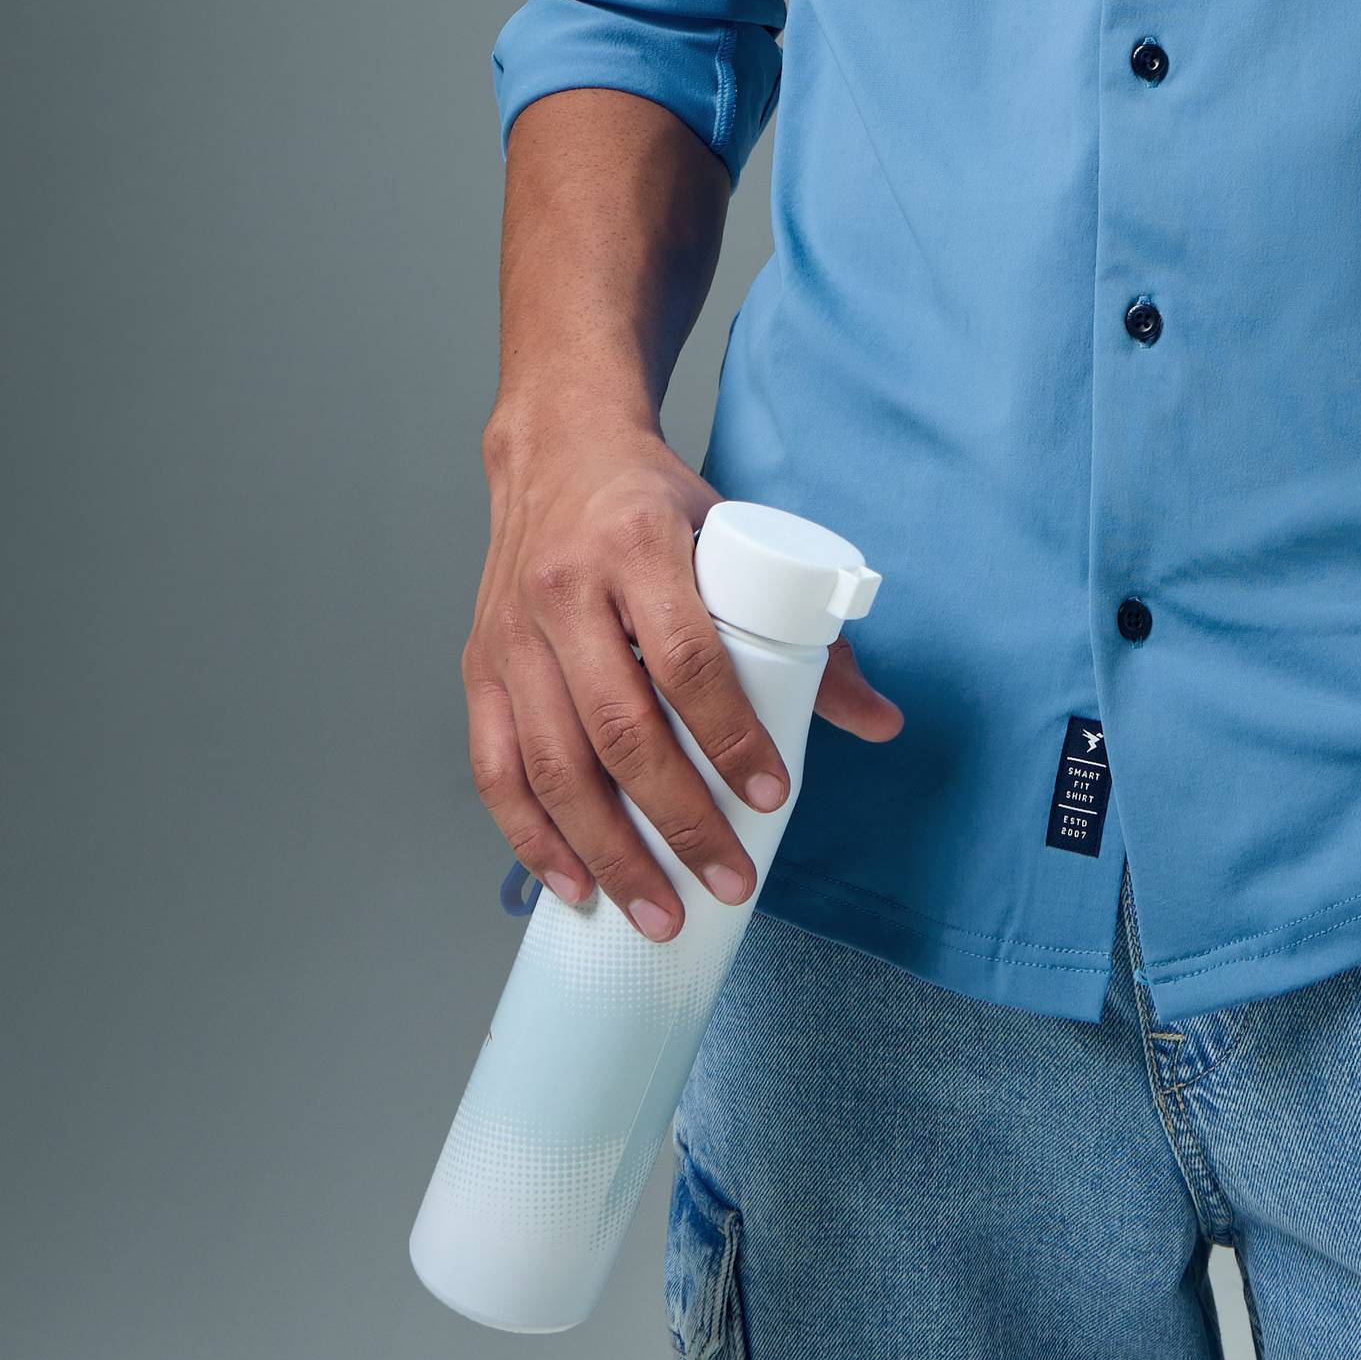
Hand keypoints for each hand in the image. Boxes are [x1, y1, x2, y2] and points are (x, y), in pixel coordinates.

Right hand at [463, 415, 903, 939]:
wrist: (556, 447)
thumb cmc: (652, 502)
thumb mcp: (735, 537)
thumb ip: (807, 632)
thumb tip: (880, 721)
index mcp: (638, 544)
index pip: (687, 658)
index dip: (730, 735)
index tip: (771, 796)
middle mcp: (565, 589)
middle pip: (620, 728)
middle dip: (677, 821)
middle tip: (727, 882)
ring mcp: (512, 633)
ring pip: (554, 764)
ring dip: (608, 852)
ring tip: (658, 912)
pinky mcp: (480, 666)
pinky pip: (496, 769)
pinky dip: (531, 838)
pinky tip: (573, 883)